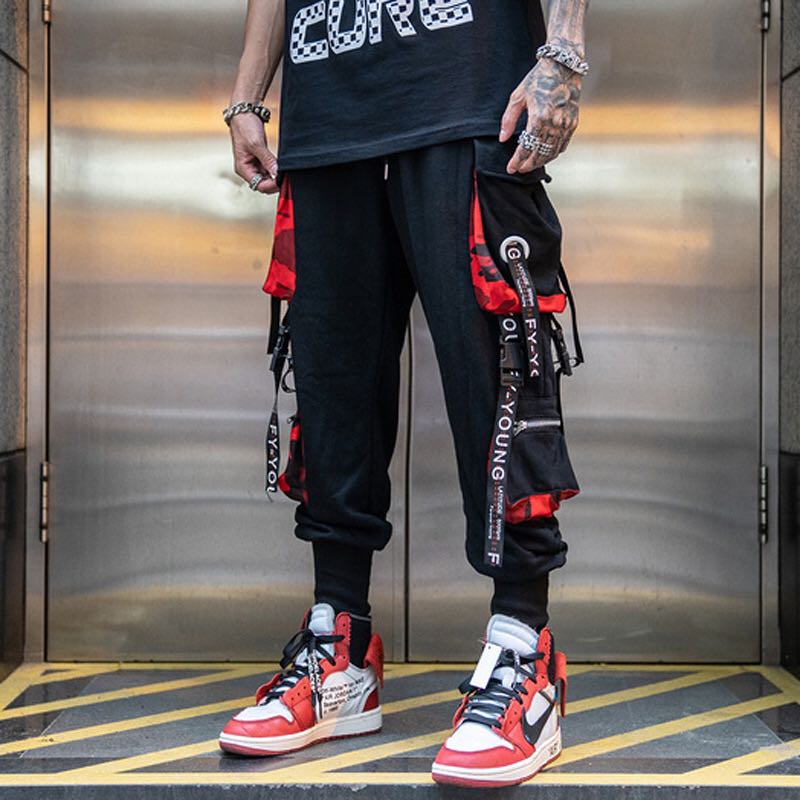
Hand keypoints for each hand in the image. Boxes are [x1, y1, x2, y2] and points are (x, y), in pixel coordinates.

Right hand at [230, 112, 278, 193]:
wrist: (244, 112)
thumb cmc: (244, 126)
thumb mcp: (256, 144)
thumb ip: (267, 160)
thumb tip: (276, 173)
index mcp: (242, 168)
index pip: (258, 185)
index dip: (271, 185)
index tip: (282, 179)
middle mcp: (248, 169)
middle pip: (264, 184)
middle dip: (275, 182)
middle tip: (286, 175)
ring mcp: (254, 165)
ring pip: (268, 178)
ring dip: (276, 176)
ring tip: (285, 170)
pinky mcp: (260, 159)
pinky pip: (270, 169)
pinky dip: (276, 169)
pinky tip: (282, 166)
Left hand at [499, 57, 581, 173]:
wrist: (563, 66)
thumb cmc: (538, 79)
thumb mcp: (517, 97)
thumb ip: (508, 120)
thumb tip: (502, 139)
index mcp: (538, 117)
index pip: (526, 148)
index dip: (517, 161)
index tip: (510, 168)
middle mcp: (554, 123)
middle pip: (539, 154)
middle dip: (528, 165)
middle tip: (519, 169)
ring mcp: (565, 124)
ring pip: (552, 152)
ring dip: (540, 161)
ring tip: (530, 164)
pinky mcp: (573, 123)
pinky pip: (563, 145)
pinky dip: (553, 153)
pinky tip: (545, 155)